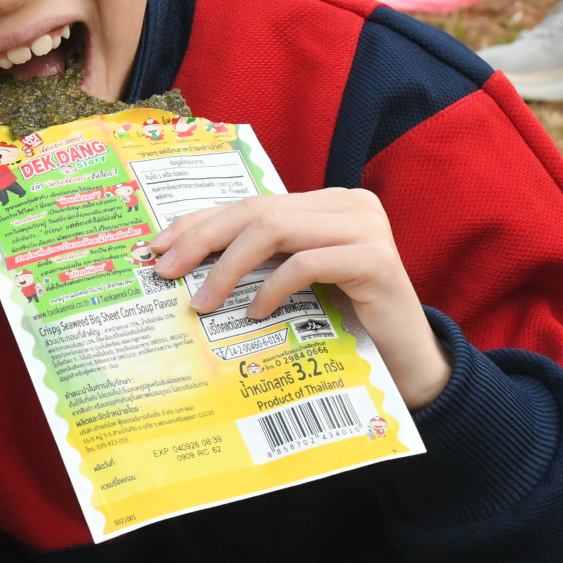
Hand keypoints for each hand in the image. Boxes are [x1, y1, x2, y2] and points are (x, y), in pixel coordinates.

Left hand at [150, 188, 451, 408]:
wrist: (407, 360)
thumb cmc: (343, 321)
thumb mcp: (293, 283)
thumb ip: (258, 261)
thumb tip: (180, 263)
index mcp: (323, 202)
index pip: (247, 203)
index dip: (197, 223)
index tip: (156, 248)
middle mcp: (347, 203)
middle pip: (256, 210)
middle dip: (202, 239)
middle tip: (166, 272)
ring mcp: (366, 227)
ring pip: (275, 229)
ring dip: (228, 266)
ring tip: (202, 302)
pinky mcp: (377, 260)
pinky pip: (306, 264)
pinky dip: (272, 287)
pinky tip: (253, 313)